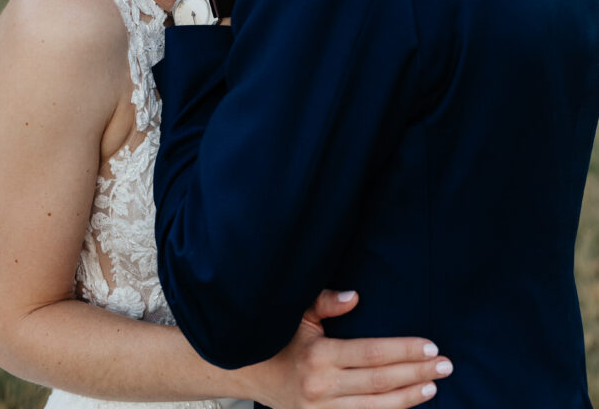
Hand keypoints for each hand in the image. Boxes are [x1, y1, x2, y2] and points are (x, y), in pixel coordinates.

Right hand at [245, 290, 451, 408]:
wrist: (250, 373)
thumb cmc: (277, 337)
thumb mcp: (297, 313)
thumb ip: (326, 302)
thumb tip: (354, 296)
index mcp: (319, 355)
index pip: (372, 353)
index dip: (403, 351)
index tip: (430, 346)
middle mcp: (323, 386)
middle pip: (380, 382)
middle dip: (416, 373)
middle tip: (445, 365)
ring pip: (376, 407)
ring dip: (408, 396)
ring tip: (434, 386)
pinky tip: (407, 403)